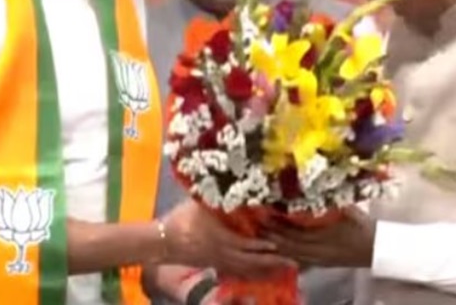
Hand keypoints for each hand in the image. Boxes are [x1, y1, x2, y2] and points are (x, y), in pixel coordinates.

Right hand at [161, 199, 296, 278]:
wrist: (162, 241)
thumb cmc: (181, 219)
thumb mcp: (199, 204)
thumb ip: (217, 196)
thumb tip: (233, 181)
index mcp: (221, 237)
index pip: (247, 244)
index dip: (264, 245)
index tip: (280, 244)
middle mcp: (223, 253)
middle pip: (252, 260)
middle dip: (272, 262)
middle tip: (293, 261)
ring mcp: (219, 262)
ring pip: (246, 268)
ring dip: (265, 269)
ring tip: (283, 268)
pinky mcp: (214, 265)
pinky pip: (237, 272)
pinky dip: (252, 273)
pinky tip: (261, 273)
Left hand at [264, 206, 375, 267]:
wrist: (378, 248)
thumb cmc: (362, 225)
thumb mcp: (346, 208)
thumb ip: (329, 200)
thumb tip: (313, 185)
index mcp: (326, 234)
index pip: (297, 231)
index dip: (281, 223)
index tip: (267, 211)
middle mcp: (320, 250)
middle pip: (291, 244)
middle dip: (273, 234)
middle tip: (258, 222)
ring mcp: (320, 259)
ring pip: (293, 254)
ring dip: (277, 244)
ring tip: (263, 234)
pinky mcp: (322, 263)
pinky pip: (300, 261)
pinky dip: (287, 254)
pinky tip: (278, 249)